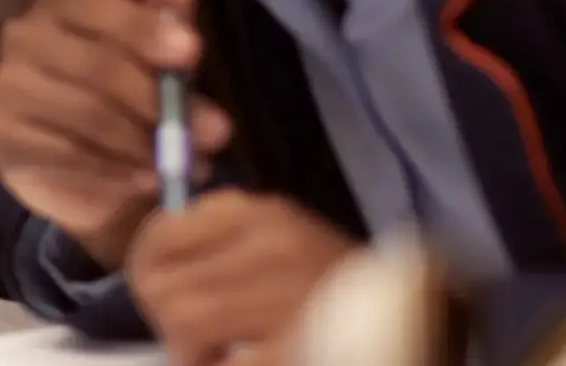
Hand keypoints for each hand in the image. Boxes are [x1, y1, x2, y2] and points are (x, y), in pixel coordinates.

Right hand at [0, 0, 230, 268]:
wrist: (78, 168)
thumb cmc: (121, 99)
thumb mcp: (155, 59)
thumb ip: (166, 21)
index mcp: (58, 3)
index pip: (100, 8)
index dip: (146, 29)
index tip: (192, 52)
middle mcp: (22, 36)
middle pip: (98, 66)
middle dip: (160, 101)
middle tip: (215, 131)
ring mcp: (6, 86)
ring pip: (86, 114)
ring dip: (145, 144)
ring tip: (184, 164)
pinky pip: (65, 155)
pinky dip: (115, 172)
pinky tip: (145, 180)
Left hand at [128, 189, 358, 365]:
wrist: (417, 324)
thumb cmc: (333, 291)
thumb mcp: (275, 248)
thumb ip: (217, 251)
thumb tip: (150, 271)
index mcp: (258, 214)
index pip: (159, 235)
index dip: (148, 276)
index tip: (164, 302)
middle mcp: (272, 243)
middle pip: (161, 283)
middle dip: (166, 322)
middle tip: (195, 345)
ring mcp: (291, 292)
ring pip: (183, 320)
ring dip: (189, 353)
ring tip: (216, 358)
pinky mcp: (297, 343)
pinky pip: (227, 361)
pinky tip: (242, 363)